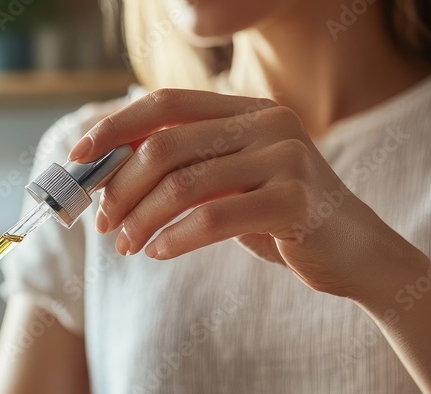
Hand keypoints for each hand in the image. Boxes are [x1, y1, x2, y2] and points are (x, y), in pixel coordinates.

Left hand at [69, 88, 422, 301]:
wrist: (352, 252)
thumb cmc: (277, 217)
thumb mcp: (229, 183)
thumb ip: (183, 168)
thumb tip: (105, 172)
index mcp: (247, 110)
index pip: (166, 103)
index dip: (115, 126)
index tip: (78, 157)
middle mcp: (268, 123)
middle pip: (166, 145)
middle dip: (121, 186)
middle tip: (102, 222)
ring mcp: (285, 159)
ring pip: (183, 184)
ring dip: (141, 219)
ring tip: (125, 245)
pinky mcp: (294, 201)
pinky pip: (212, 218)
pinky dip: (174, 238)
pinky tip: (157, 252)